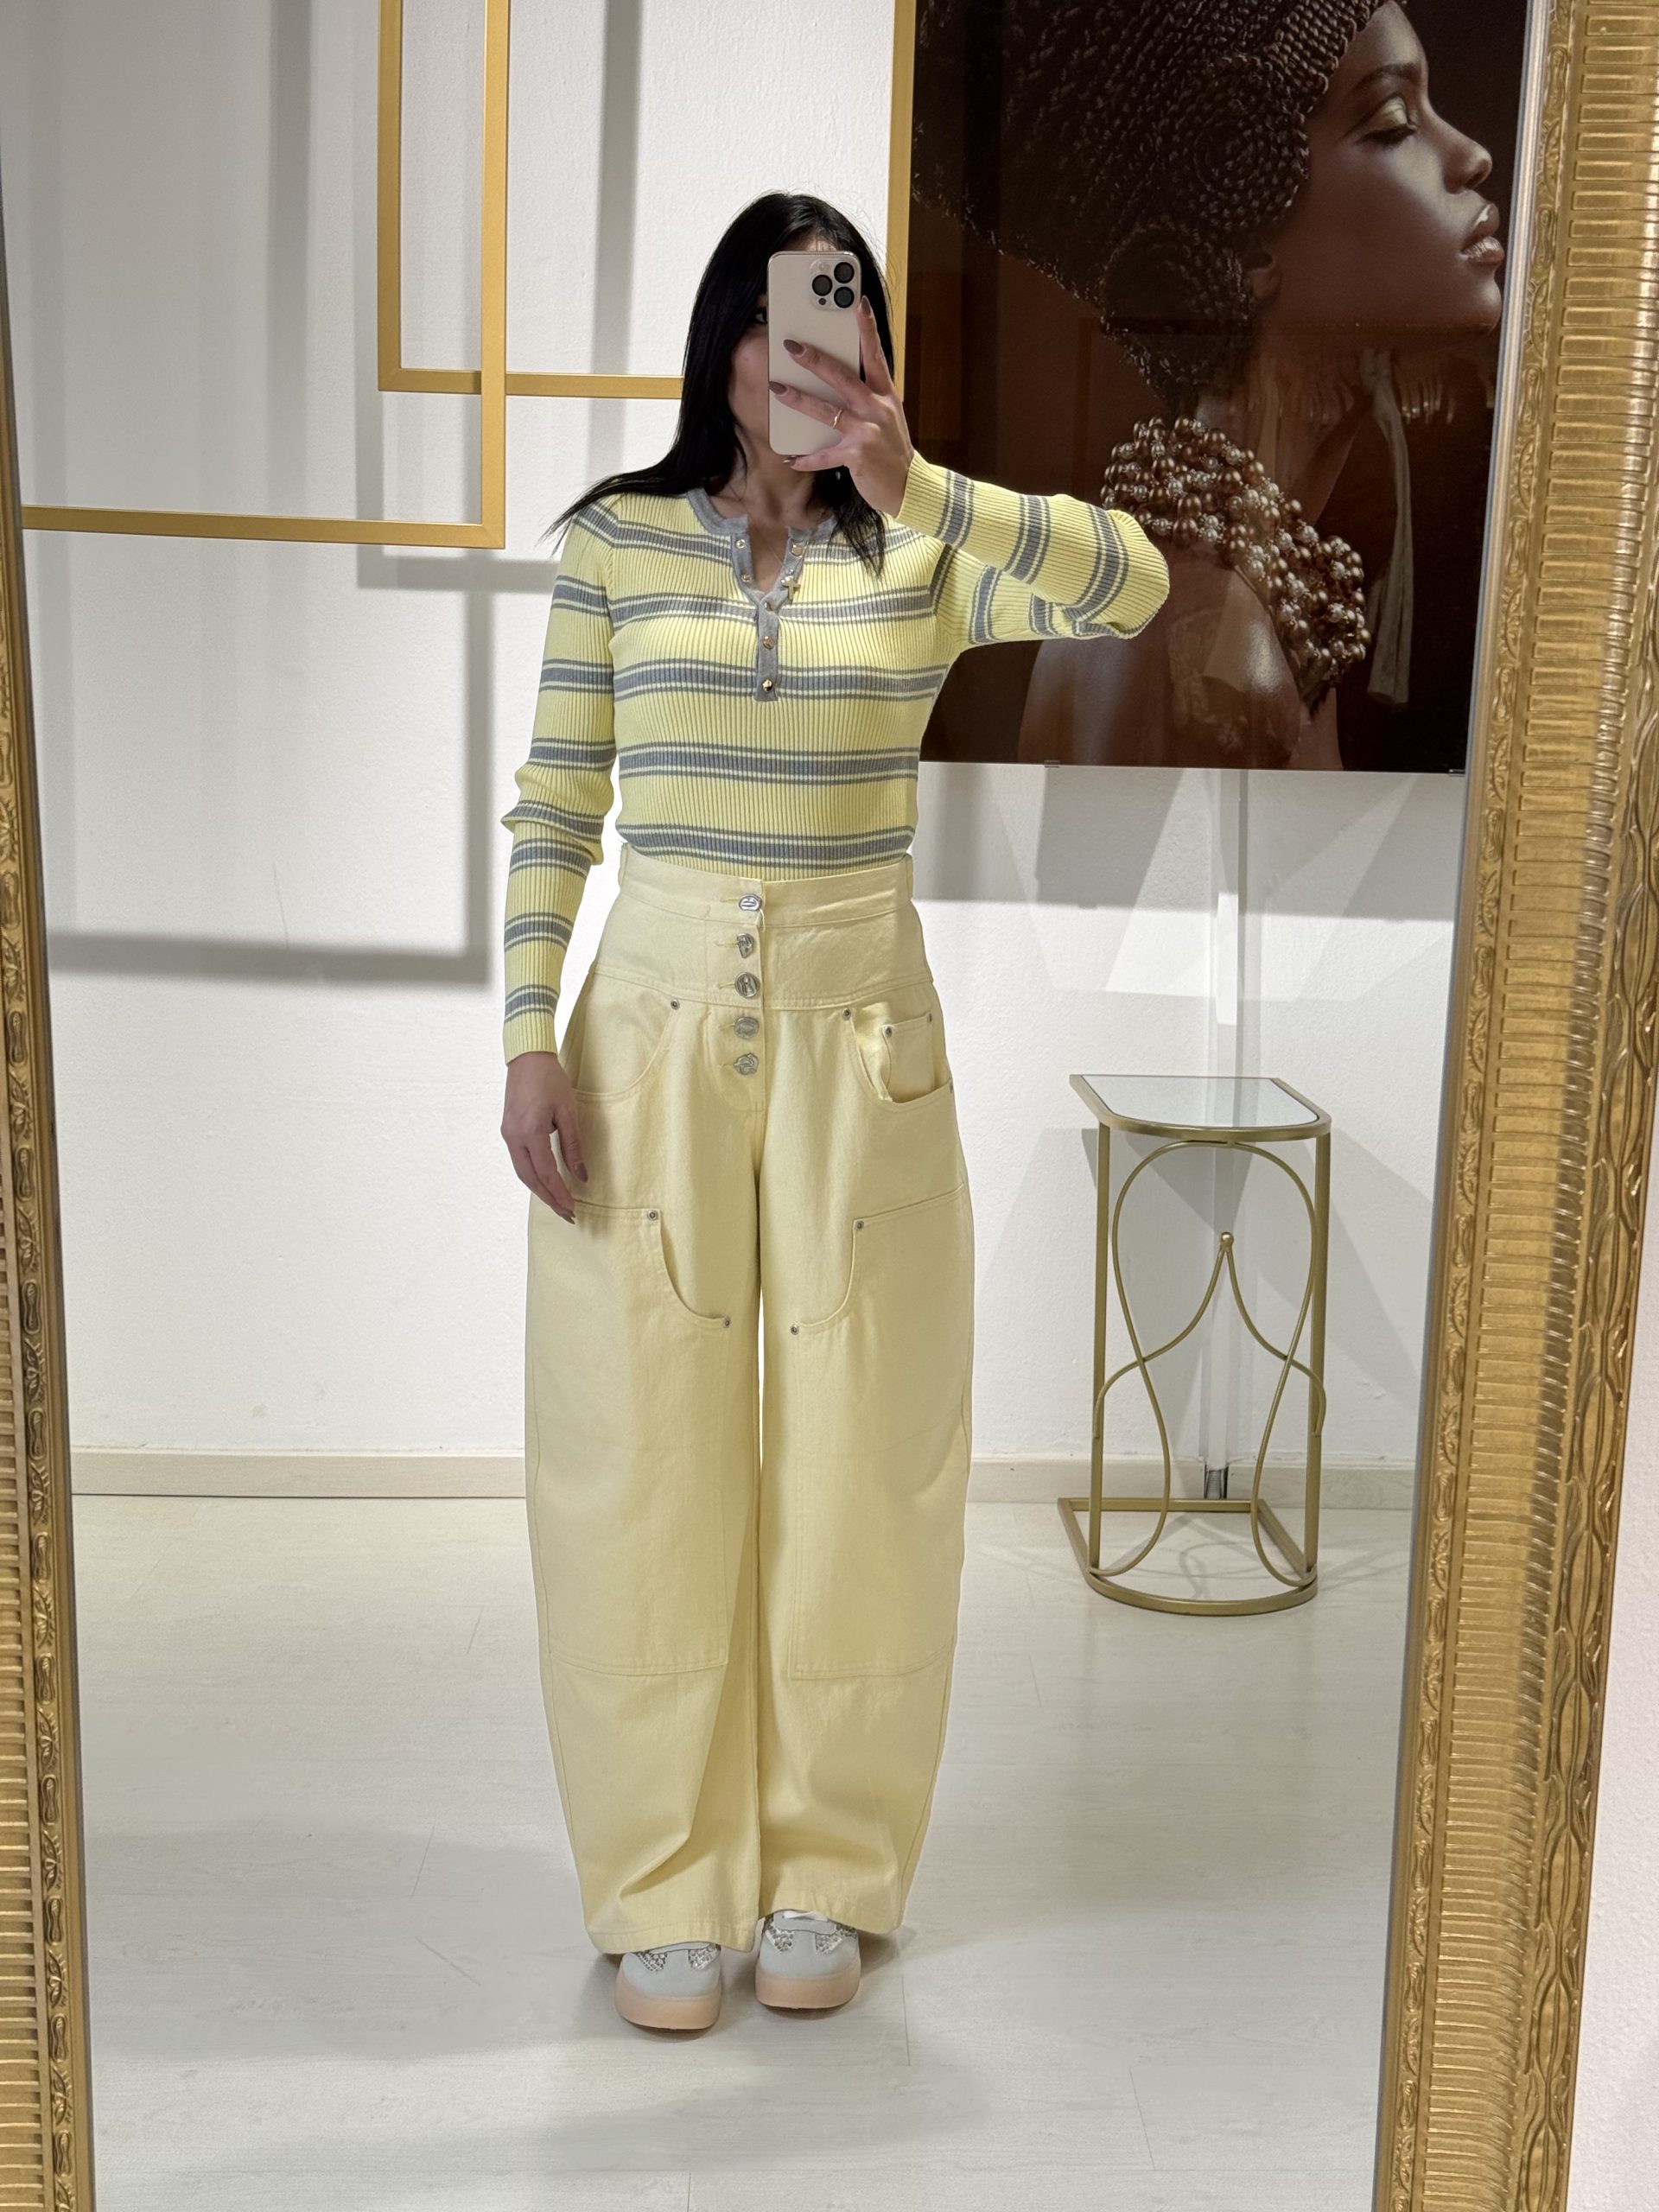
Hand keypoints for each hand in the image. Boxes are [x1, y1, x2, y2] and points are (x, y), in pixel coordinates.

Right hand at [502, 1050, 586, 1219]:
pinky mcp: (508, 1131)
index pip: (545, 1173)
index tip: (572, 1208)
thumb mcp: (568, 1112)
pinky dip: (532, 1176)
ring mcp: (508, 1135)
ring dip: (540, 1190)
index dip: (559, 1193)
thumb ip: (573, 1146)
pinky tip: (545, 1182)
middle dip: (549, 1198)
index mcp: (530, 1132)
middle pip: (530, 1179)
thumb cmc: (550, 1080)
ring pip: (522, 1172)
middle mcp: (514, 1137)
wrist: (527, 1058)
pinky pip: (519, 1161)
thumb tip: (582, 1176)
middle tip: (567, 1214)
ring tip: (558, 1203)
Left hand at [767, 294, 914, 514]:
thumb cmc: (894, 451)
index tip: (858, 303)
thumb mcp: (889, 417)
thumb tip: (841, 381)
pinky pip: (824, 455)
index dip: (867, 328)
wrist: (909, 487)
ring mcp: (867, 432)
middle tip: (792, 346)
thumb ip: (870, 398)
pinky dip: (805, 458)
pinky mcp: (856, 456)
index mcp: (886, 395)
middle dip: (814, 359)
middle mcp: (877, 409)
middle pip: (842, 377)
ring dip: (799, 399)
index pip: (876, 355)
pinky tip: (790, 457)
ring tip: (778, 389)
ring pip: (826, 410)